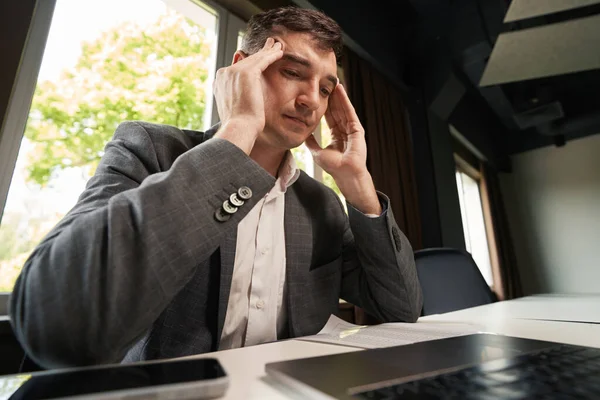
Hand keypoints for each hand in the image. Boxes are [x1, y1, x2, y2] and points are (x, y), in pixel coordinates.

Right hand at [213, 38, 282, 153]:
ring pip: (255, 58)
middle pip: (246, 61)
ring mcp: (234, 72)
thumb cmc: (240, 126)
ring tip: (278, 45)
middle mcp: (224, 74)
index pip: (238, 68)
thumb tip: (240, 99)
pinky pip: (262, 60)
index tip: (259, 59)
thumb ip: (236, 98)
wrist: (239, 128)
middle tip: (271, 45)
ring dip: (268, 51)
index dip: (250, 63)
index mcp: (220, 83)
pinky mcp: (247, 72)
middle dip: (260, 54)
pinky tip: (280, 52)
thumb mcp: (235, 110)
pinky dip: (272, 55)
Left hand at [305, 84, 380, 214]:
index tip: (319, 95)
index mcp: (337, 135)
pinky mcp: (357, 129)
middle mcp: (345, 130)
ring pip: (343, 109)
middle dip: (332, 97)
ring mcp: (352, 129)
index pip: (330, 117)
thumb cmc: (333, 167)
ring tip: (333, 83)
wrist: (345, 174)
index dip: (325, 106)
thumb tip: (303, 133)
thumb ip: (311, 142)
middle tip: (326, 84)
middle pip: (337, 110)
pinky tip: (341, 91)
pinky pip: (349, 112)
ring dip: (338, 96)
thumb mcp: (317, 152)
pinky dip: (345, 101)